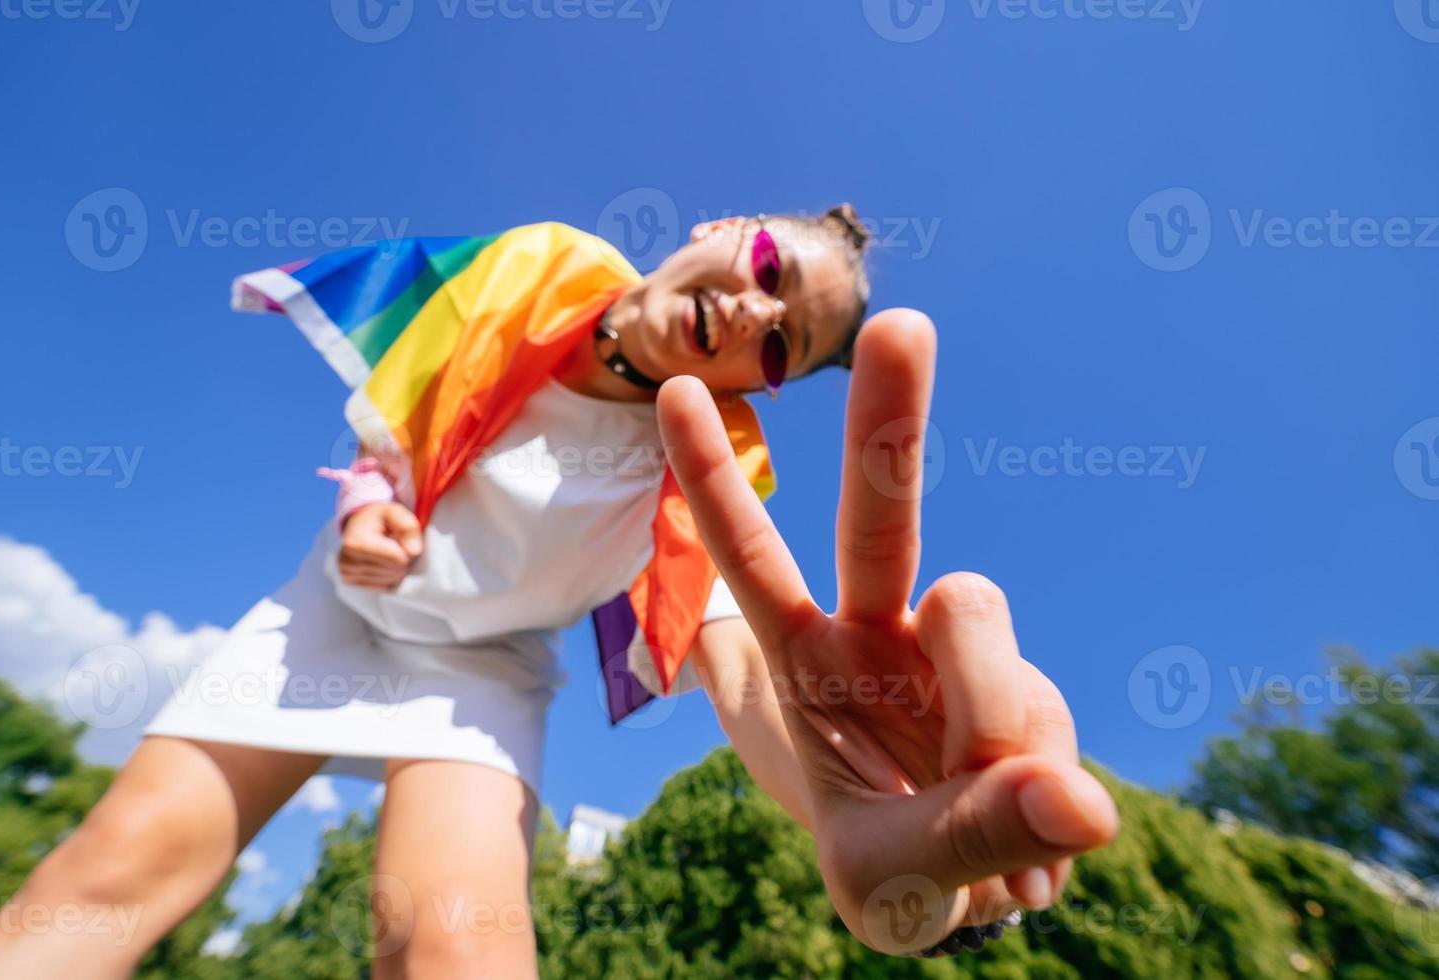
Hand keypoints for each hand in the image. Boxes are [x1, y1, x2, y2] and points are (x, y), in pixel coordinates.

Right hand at [337, 502, 423, 590]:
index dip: (407, 549)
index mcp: (356, 543)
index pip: (398, 559)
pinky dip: (388, 576)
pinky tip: (381, 562)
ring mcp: (347, 574)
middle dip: (402, 559)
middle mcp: (347, 561)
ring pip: (391, 581)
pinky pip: (384, 587)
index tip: (399, 538)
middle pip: (395, 572)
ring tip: (387, 553)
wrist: (358, 525)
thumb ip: (408, 527)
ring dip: (396, 568)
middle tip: (394, 545)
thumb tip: (414, 551)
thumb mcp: (395, 512)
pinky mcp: (350, 582)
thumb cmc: (380, 519)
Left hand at [656, 308, 1118, 953]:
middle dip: (889, 420)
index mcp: (812, 659)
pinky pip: (1048, 723)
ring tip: (972, 821)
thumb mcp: (888, 872)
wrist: (974, 892)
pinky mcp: (1035, 689)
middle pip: (883, 514)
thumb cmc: (891, 864)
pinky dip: (1043, 798)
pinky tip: (1027, 831)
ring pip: (980, 632)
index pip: (751, 561)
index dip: (712, 481)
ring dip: (983, 729)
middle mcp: (887, 630)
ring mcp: (967, 651)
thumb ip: (964, 836)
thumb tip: (1081, 803)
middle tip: (904, 326)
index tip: (680, 387)